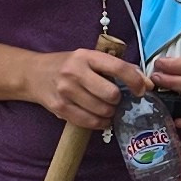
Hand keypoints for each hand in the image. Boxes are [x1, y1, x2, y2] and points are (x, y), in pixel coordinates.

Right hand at [26, 41, 147, 130]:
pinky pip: (89, 122)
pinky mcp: (60, 108)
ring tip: (106, 108)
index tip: (142, 90)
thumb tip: (147, 84)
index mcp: (86, 56)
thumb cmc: (69, 66)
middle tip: (115, 100)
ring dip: (110, 113)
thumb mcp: (90, 59)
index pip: (118, 68)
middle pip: (111, 94)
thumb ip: (117, 68)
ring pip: (102, 111)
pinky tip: (99, 117)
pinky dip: (100, 123)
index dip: (135, 81)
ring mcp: (65, 91)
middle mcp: (75, 72)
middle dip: (119, 100)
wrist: (34, 74)